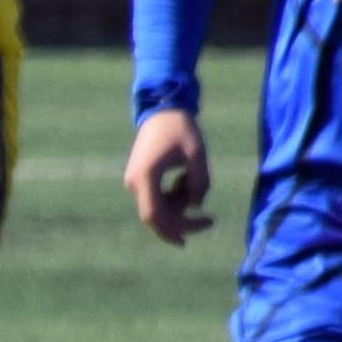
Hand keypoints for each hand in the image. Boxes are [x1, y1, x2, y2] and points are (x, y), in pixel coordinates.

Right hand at [128, 109, 211, 242]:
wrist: (161, 110)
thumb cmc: (181, 129)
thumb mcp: (198, 155)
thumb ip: (199, 183)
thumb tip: (196, 206)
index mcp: (145, 177)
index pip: (155, 215)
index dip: (176, 229)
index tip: (198, 231)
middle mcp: (134, 183)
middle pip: (155, 217)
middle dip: (181, 222)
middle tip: (208, 220)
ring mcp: (133, 182)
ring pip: (157, 208)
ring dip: (179, 204)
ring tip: (193, 179)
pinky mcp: (138, 178)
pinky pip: (155, 198)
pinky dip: (172, 197)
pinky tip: (183, 178)